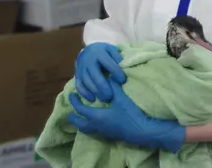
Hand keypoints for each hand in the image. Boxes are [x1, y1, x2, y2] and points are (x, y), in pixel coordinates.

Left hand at [68, 79, 185, 152]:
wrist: (140, 131)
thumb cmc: (129, 114)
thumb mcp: (121, 98)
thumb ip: (113, 86)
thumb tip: (108, 75)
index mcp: (96, 116)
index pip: (80, 109)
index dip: (74, 102)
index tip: (71, 95)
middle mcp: (96, 126)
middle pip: (79, 123)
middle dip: (73, 117)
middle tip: (70, 112)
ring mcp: (102, 132)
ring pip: (86, 129)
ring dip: (81, 123)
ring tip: (80, 118)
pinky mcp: (109, 135)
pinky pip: (93, 131)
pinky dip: (89, 127)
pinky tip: (95, 122)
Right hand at [75, 43, 126, 102]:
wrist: (89, 51)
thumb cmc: (104, 52)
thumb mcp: (112, 50)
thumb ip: (118, 57)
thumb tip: (123, 67)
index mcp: (99, 53)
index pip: (108, 63)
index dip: (116, 72)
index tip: (123, 80)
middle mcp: (88, 61)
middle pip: (95, 76)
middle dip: (104, 87)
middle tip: (111, 96)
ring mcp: (81, 68)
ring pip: (87, 82)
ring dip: (96, 92)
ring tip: (105, 99)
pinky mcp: (77, 75)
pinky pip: (79, 86)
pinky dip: (85, 93)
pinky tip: (92, 99)